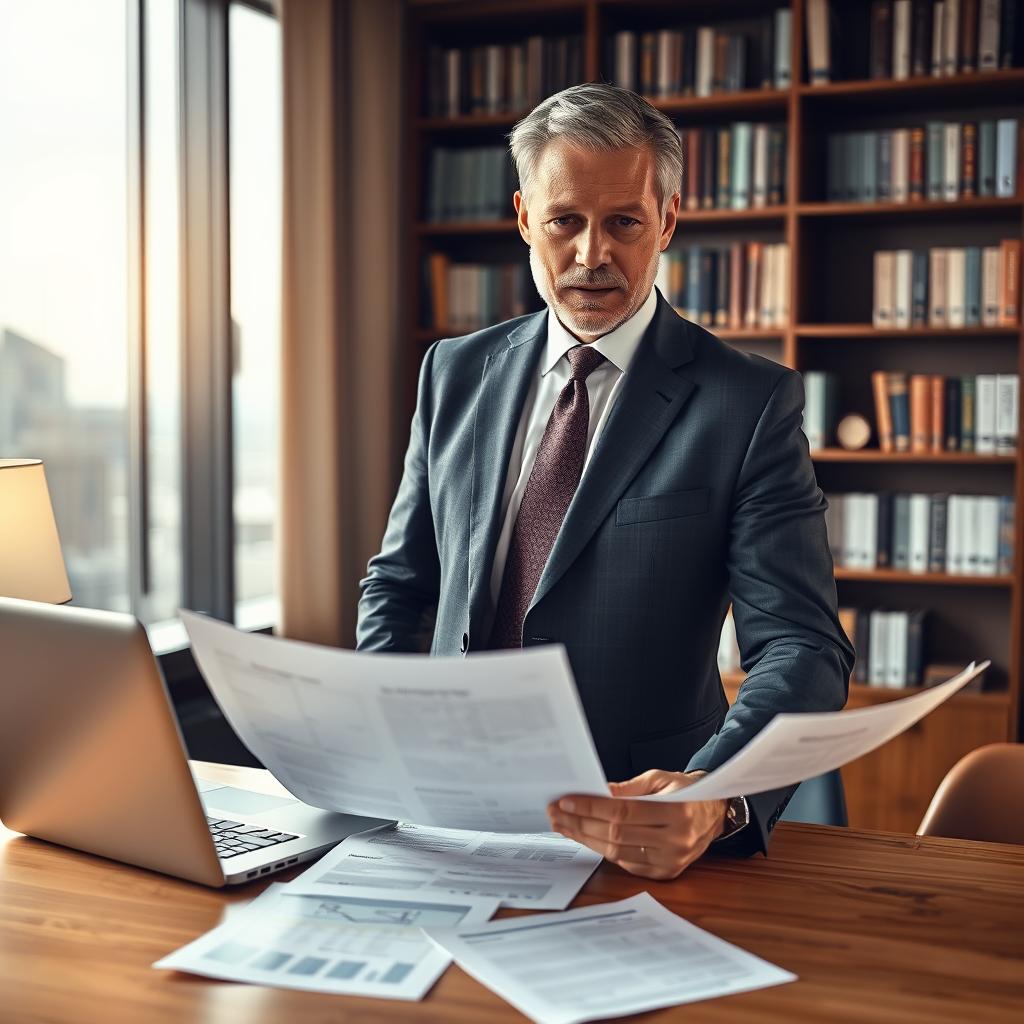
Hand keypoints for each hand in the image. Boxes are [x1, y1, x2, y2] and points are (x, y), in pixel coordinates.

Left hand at [546, 769, 727, 879]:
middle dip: (580, 823)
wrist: (714, 814)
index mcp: (678, 812)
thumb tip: (596, 792)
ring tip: (564, 826)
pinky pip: (626, 863)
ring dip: (585, 838)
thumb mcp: (660, 778)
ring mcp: (671, 861)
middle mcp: (676, 841)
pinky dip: (604, 850)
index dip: (591, 807)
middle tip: (556, 813)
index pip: (623, 812)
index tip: (566, 801)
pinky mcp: (666, 873)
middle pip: (616, 834)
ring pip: (617, 852)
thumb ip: (628, 788)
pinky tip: (586, 837)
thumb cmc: (685, 791)